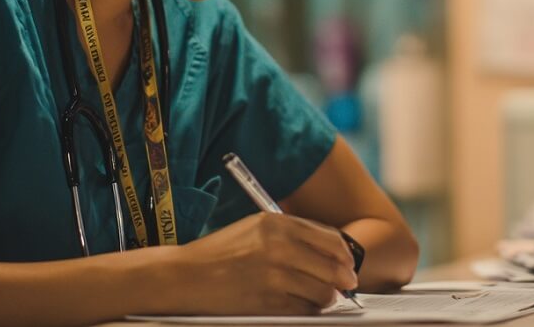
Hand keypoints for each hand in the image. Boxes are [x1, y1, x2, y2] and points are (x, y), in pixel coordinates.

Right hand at [171, 212, 357, 314]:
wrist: (185, 276)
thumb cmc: (220, 253)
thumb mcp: (255, 228)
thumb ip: (292, 235)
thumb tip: (331, 253)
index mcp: (277, 223)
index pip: (330, 239)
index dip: (344, 254)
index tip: (348, 263)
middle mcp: (278, 246)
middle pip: (332, 266)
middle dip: (344, 279)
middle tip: (346, 285)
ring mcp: (274, 275)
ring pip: (323, 291)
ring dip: (327, 297)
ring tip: (322, 297)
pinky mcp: (268, 301)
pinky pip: (304, 309)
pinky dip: (309, 310)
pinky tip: (303, 305)